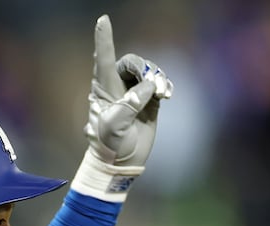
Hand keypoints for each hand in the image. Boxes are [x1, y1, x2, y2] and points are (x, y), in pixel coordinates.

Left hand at [73, 14, 172, 199]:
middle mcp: (117, 87)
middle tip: (152, 85)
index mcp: (103, 89)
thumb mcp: (115, 125)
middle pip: (131, 62)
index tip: (103, 19)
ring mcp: (134, 93)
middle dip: (143, 68)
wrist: (121, 162)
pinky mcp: (149, 101)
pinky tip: (166, 95)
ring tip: (162, 95)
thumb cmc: (110, 145)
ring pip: (147, 71)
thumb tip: (147, 88)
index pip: (103, 59)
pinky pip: (159, 83)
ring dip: (157, 79)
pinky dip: (165, 85)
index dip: (104, 39)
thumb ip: (129, 104)